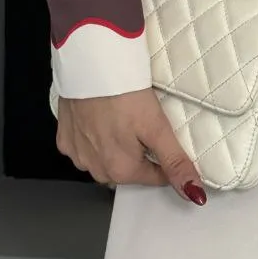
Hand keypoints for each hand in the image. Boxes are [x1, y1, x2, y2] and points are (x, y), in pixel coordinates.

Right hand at [56, 87, 206, 205]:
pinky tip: (101, 116)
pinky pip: (84, 145)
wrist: (90, 64)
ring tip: (121, 117)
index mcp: (121, 171)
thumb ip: (175, 162)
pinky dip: (93, 135)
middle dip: (139, 152)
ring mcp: (76, 154)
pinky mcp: (63, 137)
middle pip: (128, 169)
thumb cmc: (125, 94)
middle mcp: (95, 169)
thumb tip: (194, 193)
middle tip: (142, 122)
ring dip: (114, 146)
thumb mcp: (158, 127)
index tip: (165, 136)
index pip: (154, 177)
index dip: (165, 157)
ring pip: (104, 158)